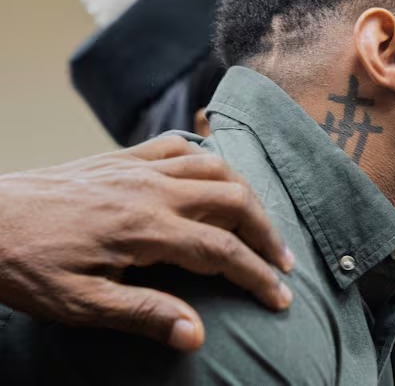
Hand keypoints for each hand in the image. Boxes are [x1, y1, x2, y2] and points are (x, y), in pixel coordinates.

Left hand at [0, 136, 293, 350]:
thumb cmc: (26, 266)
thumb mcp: (80, 304)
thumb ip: (143, 315)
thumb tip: (197, 335)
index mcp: (145, 229)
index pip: (222, 252)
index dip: (258, 276)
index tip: (280, 297)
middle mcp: (151, 190)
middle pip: (233, 201)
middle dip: (267, 232)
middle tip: (282, 262)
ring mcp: (137, 167)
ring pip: (215, 167)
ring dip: (246, 195)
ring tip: (259, 223)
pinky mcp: (122, 157)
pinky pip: (180, 146)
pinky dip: (208, 159)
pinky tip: (213, 178)